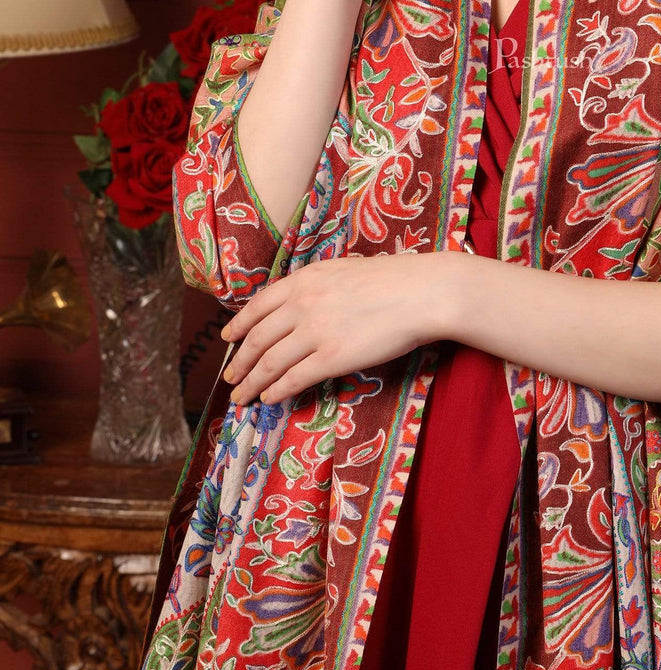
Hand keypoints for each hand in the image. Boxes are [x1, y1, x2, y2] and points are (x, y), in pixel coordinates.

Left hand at [219, 250, 462, 408]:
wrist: (422, 293)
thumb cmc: (393, 280)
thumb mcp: (343, 271)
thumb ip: (316, 286)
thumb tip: (301, 304)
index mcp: (304, 280)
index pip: (258, 306)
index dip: (239, 325)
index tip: (228, 338)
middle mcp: (302, 304)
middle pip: (258, 339)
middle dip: (240, 361)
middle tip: (230, 377)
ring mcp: (315, 332)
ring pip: (270, 363)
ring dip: (252, 383)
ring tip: (243, 397)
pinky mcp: (332, 358)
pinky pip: (295, 378)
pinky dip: (277, 391)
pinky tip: (271, 399)